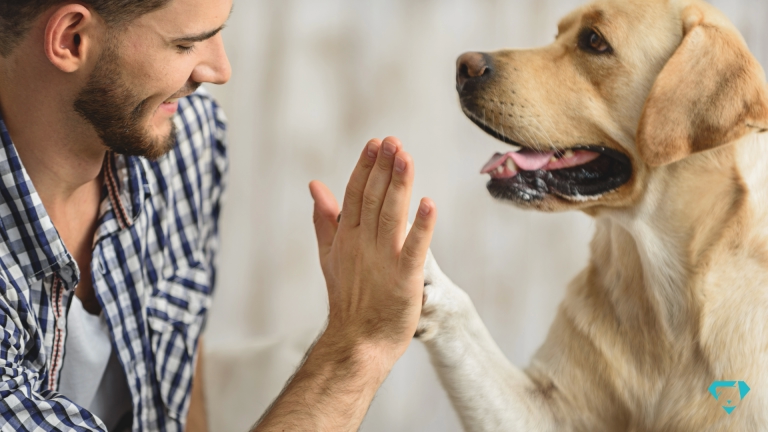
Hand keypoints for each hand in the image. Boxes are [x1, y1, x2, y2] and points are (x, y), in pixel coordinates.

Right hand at [309, 137, 436, 365]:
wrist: (357, 341)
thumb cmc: (348, 297)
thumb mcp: (330, 254)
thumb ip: (325, 218)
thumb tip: (314, 185)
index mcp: (347, 236)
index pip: (355, 194)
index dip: (366, 168)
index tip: (376, 143)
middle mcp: (363, 243)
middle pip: (373, 199)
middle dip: (383, 168)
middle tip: (393, 141)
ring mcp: (383, 260)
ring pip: (391, 215)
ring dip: (399, 186)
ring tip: (406, 157)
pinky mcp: (405, 278)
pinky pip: (414, 248)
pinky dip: (421, 226)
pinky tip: (428, 204)